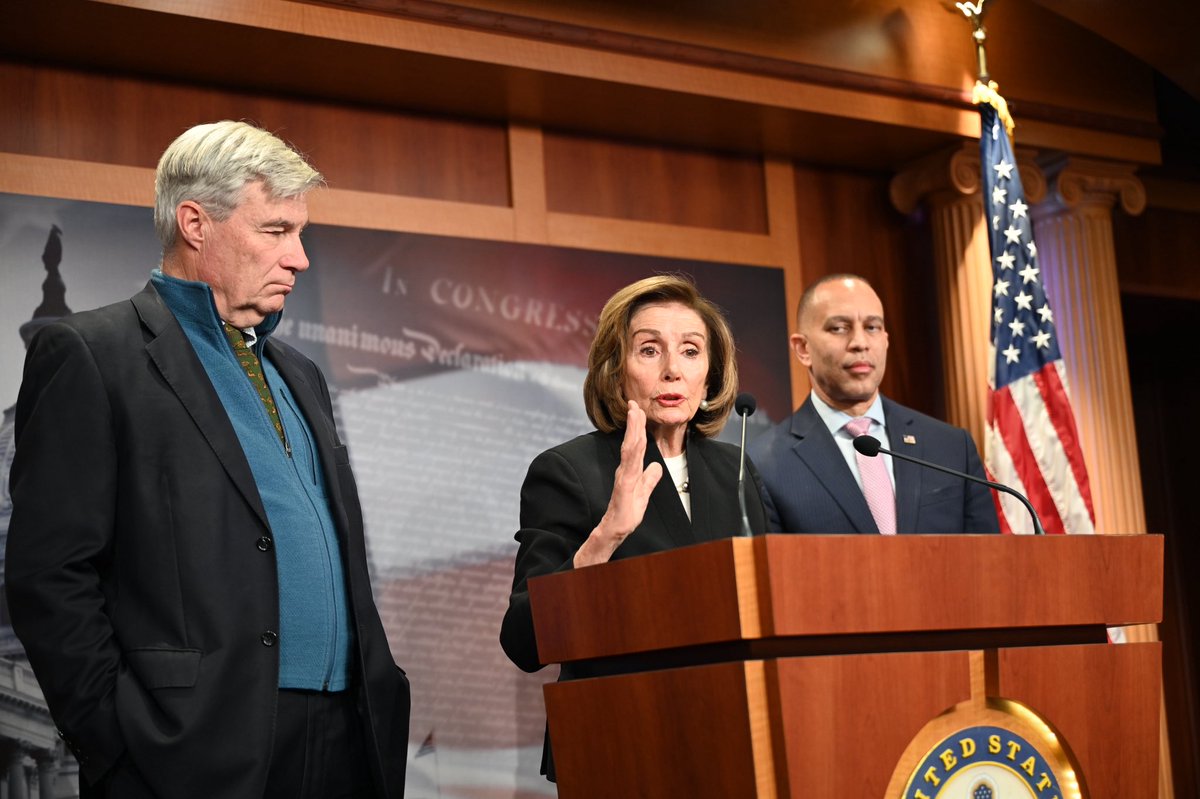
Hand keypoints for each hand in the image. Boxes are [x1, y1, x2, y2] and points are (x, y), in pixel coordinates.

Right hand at [574, 401, 662, 567]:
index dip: (637, 428)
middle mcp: (626, 470)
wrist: (615, 532)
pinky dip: (632, 449)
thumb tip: (656, 467)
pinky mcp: (624, 486)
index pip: (635, 445)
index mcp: (631, 471)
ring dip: (633, 430)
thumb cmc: (626, 515)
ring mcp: (624, 477)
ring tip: (634, 413)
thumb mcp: (643, 495)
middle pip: (632, 442)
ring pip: (630, 449)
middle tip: (634, 403)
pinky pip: (629, 464)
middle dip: (634, 422)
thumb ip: (649, 481)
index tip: (638, 410)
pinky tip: (634, 438)